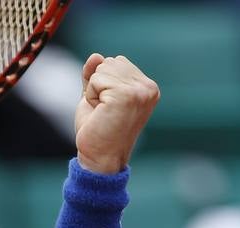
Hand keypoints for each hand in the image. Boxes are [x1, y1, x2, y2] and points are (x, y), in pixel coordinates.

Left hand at [75, 54, 159, 174]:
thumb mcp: (96, 98)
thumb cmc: (99, 132)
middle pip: (110, 61)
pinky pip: (96, 79)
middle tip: (105, 112)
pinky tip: (100, 114)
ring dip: (94, 92)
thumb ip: (97, 76)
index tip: (110, 109)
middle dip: (99, 85)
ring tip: (103, 114)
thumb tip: (95, 56)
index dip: (104, 84)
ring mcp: (139, 91)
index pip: (117, 62)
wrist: (99, 159)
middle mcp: (148, 88)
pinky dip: (91, 96)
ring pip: (102, 68)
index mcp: (148, 88)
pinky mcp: (126, 95)